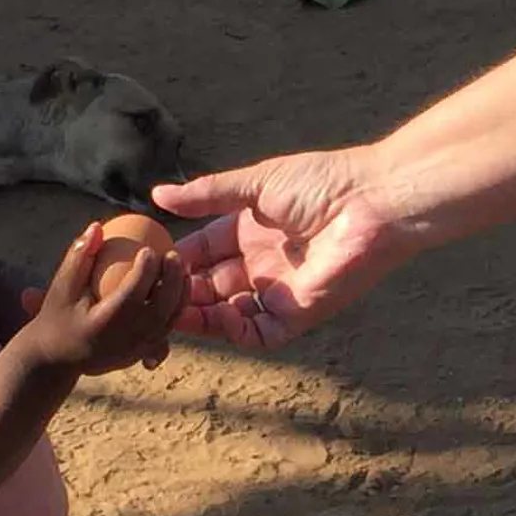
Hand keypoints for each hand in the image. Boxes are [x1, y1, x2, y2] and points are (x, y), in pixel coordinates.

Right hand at [12, 227, 180, 376]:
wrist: (58, 358)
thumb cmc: (57, 316)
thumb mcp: (60, 287)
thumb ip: (78, 257)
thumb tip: (97, 226)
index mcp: (104, 325)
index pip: (131, 296)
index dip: (144, 272)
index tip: (149, 248)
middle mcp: (125, 341)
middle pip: (159, 310)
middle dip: (172, 280)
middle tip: (174, 254)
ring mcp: (137, 351)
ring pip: (169, 322)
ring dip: (180, 294)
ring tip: (183, 268)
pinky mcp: (143, 354)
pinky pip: (167, 330)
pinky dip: (176, 309)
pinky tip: (180, 288)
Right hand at [152, 147, 423, 350]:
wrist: (372, 203)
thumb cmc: (323, 183)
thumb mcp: (255, 184)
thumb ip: (208, 194)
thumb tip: (157, 195)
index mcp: (251, 231)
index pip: (203, 252)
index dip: (175, 259)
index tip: (143, 263)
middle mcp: (262, 264)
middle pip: (211, 287)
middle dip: (180, 292)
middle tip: (146, 295)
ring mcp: (279, 291)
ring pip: (228, 314)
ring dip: (197, 315)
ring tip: (165, 311)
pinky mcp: (298, 313)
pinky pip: (257, 332)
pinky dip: (229, 330)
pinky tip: (205, 320)